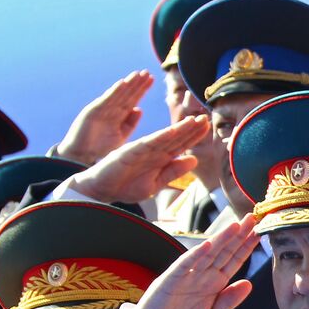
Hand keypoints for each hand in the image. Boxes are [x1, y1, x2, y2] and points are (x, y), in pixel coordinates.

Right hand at [56, 71, 154, 164]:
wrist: (81, 157)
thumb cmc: (101, 149)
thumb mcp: (121, 135)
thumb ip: (129, 123)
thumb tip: (139, 109)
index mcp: (117, 115)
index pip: (132, 99)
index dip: (141, 89)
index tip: (152, 79)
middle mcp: (109, 110)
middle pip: (126, 95)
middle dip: (136, 84)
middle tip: (147, 73)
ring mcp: (101, 110)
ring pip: (117, 95)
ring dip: (127, 84)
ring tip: (138, 74)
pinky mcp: (92, 112)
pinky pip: (105, 101)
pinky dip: (113, 92)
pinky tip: (122, 83)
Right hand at [63, 116, 209, 203]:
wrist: (100, 191)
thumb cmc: (126, 186)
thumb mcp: (155, 183)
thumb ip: (173, 171)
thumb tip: (194, 160)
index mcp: (158, 157)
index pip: (179, 143)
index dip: (194, 135)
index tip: (207, 125)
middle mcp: (151, 150)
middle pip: (175, 137)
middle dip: (190, 127)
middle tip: (205, 116)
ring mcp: (140, 150)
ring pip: (164, 137)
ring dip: (179, 129)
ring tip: (194, 120)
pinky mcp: (129, 152)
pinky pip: (147, 144)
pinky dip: (160, 137)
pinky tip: (172, 131)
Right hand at [126, 217, 259, 308]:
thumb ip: (229, 300)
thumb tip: (249, 284)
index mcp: (215, 282)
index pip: (234, 260)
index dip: (246, 247)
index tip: (259, 233)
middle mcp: (203, 274)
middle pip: (224, 251)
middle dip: (238, 235)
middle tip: (252, 218)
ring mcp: (188, 275)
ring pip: (208, 253)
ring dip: (221, 239)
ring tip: (235, 226)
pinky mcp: (171, 279)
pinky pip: (185, 264)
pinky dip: (196, 254)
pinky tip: (208, 245)